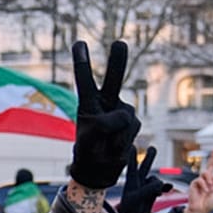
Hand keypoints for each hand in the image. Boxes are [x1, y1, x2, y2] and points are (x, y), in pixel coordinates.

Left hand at [68, 40, 141, 189]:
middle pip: (114, 79)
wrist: (100, 169)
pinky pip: (131, 130)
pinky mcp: (133, 123)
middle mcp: (107, 102)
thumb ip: (105, 124)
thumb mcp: (89, 138)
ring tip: (105, 144)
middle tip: (119, 43)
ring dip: (115, 134)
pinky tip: (116, 146)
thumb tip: (126, 118)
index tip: (78, 43)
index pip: (84, 80)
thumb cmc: (88, 151)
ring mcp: (122, 111)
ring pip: (125, 118)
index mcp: (88, 102)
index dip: (82, 62)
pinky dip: (122, 141)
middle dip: (117, 61)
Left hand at [117, 146, 171, 212]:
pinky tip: (168, 189)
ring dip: (157, 185)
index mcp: (131, 180)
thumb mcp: (138, 197)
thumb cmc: (131, 206)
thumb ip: (149, 189)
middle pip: (145, 166)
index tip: (132, 146)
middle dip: (149, 157)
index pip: (132, 166)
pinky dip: (165, 187)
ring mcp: (148, 185)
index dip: (132, 157)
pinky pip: (162, 186)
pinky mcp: (154, 190)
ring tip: (155, 194)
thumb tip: (161, 183)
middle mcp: (140, 180)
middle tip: (152, 148)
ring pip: (156, 180)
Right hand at [183, 150, 212, 212]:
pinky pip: (200, 180)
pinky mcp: (194, 184)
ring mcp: (201, 182)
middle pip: (210, 166)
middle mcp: (208, 181)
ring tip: (210, 190)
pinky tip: (205, 191)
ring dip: (209, 181)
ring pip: (206, 173)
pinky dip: (204, 186)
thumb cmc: (209, 205)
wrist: (200, 211)